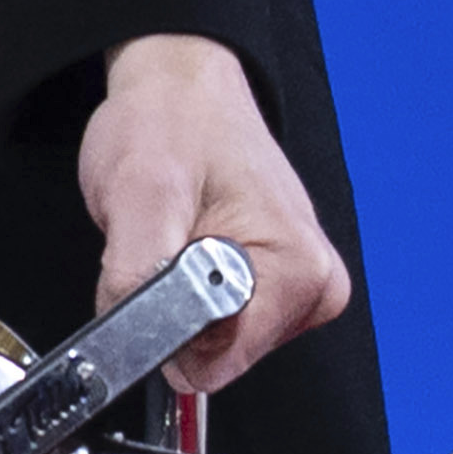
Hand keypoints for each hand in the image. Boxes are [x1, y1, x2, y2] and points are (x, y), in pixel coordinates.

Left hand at [78, 32, 349, 397]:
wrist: (182, 90)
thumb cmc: (170, 124)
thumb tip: (139, 347)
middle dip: (173, 311)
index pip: (217, 363)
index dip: (164, 329)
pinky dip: (192, 294)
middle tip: (167, 241)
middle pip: (219, 358)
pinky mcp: (282, 285)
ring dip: (181, 300)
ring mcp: (302, 285)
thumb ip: (137, 282)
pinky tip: (195, 242)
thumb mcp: (137, 197)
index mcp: (297, 268)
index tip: (156, 268)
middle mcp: (315, 283)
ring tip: (181, 233)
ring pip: (216, 344)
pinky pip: (222, 324)